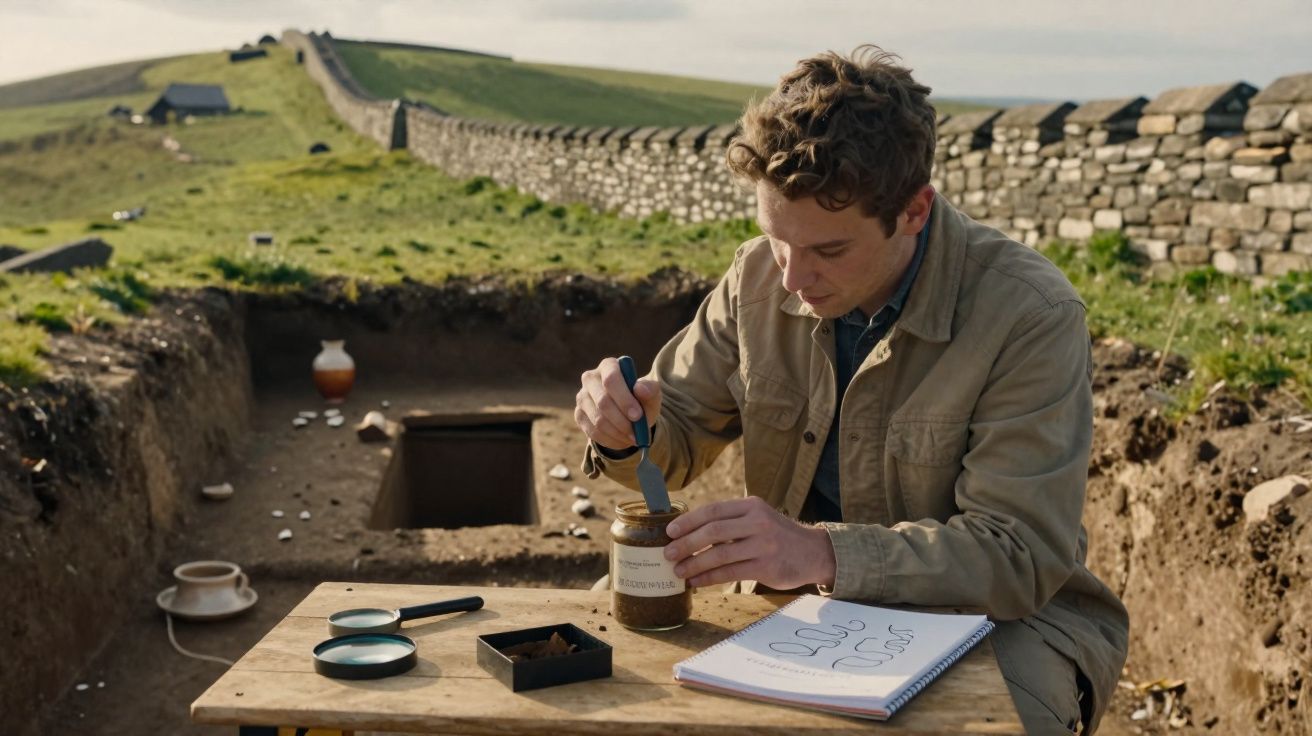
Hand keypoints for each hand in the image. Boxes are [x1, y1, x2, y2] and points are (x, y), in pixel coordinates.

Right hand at [574, 357, 661, 450]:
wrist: (630, 414)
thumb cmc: (641, 399)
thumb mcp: (652, 394)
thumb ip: (650, 389)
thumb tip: (640, 389)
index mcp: (609, 366)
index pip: (611, 379)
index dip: (624, 399)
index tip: (637, 416)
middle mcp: (590, 378)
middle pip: (602, 401)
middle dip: (622, 421)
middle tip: (637, 434)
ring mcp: (582, 396)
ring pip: (598, 419)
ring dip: (618, 433)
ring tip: (633, 438)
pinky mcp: (578, 414)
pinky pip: (593, 431)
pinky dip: (610, 440)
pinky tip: (622, 440)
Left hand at [663, 496, 836, 588]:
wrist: (813, 552)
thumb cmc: (777, 535)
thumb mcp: (758, 518)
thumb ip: (731, 521)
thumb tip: (690, 532)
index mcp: (751, 506)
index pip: (713, 510)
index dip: (688, 521)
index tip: (670, 531)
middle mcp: (757, 522)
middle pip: (713, 531)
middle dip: (686, 543)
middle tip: (668, 553)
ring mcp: (763, 545)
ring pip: (720, 554)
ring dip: (694, 563)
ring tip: (678, 571)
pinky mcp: (766, 567)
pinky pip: (730, 572)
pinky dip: (709, 578)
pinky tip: (696, 582)